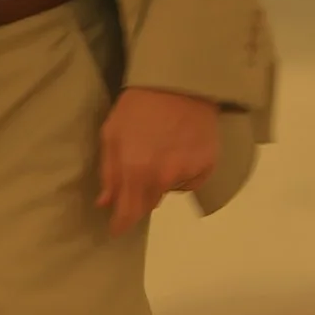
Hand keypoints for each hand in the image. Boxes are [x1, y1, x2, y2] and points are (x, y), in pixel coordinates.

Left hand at [97, 86, 220, 235]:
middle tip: (136, 174)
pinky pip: (189, 181)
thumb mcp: (112, 134)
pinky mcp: (208, 167)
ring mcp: (189, 173)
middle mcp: (164, 178)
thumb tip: (106, 203)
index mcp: (136, 170)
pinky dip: (182, 173)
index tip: (116, 231)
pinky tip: (178, 151)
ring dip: (160, 182)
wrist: (180, 84)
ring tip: (159, 152)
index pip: (129, 212)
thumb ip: (109, 172)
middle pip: (149, 204)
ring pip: (169, 191)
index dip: (121, 224)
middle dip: (139, 198)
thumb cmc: (137, 107)